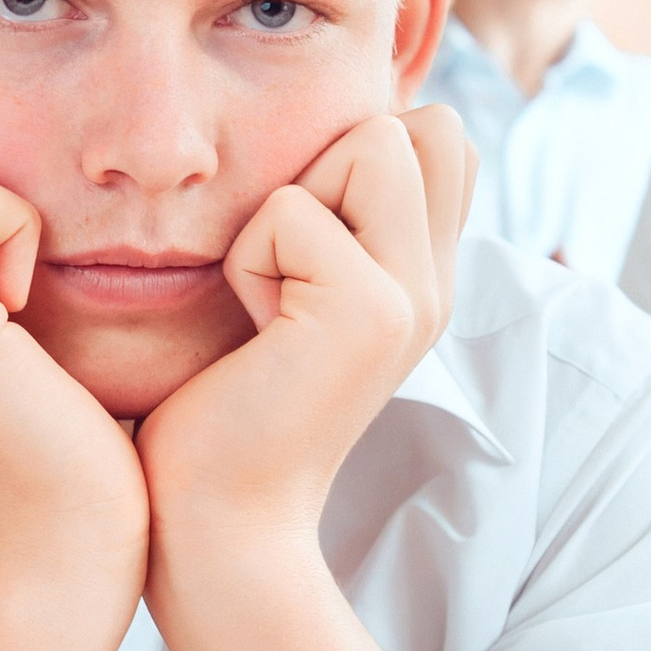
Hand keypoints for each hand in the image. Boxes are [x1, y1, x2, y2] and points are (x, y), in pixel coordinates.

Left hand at [139, 111, 474, 567]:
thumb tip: (320, 140)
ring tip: (269, 301)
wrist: (211, 526)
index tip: (300, 248)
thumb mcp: (282, 301)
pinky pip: (292, 208)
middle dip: (328, 165)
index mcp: (421, 279)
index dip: (357, 152)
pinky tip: (251, 333)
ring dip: (286, 208)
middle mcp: (436, 285)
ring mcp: (414, 296)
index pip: (438, 135)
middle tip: (285, 270)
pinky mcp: (370, 311)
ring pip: (370, 141)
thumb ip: (323, 227)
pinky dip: (249, 258)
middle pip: (416, 125)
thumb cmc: (214, 413)